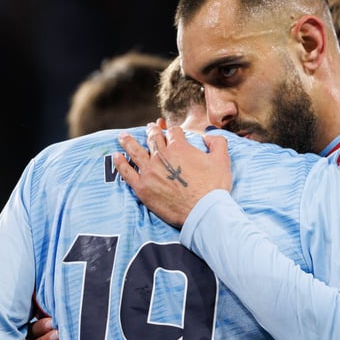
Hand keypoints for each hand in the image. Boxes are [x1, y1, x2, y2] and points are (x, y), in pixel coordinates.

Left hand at [114, 124, 231, 227]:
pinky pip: (127, 172)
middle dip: (151, 131)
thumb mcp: (223, 160)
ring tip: (122, 136)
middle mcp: (162, 156)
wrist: (203, 211)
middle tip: (148, 128)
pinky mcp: (142, 187)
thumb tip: (208, 136)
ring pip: (135, 151)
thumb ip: (218, 143)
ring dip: (128, 141)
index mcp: (180, 147)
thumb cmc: (214, 187)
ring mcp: (150, 171)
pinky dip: (121, 163)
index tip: (169, 130)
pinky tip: (116, 156)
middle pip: (153, 139)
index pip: (173, 132)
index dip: (172, 130)